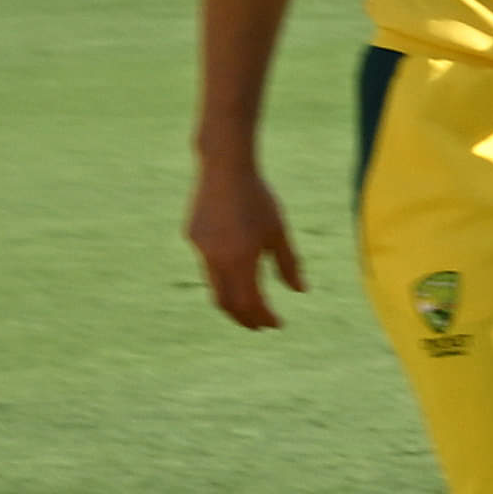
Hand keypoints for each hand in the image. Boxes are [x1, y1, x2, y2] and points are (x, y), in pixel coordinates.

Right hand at [189, 150, 304, 331]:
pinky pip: (207, 263)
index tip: (277, 325)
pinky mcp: (192, 236)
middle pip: (227, 302)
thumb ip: (289, 264)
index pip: (250, 303)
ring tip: (247, 304)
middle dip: (243, 317)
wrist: (225, 167)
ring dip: (231, 299)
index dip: (263, 317)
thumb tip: (301, 291)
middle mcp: (216, 259)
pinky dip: (221, 274)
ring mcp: (200, 248)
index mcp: (240, 260)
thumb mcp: (279, 232)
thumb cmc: (259, 198)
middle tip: (259, 326)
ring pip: (214, 285)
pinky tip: (233, 269)